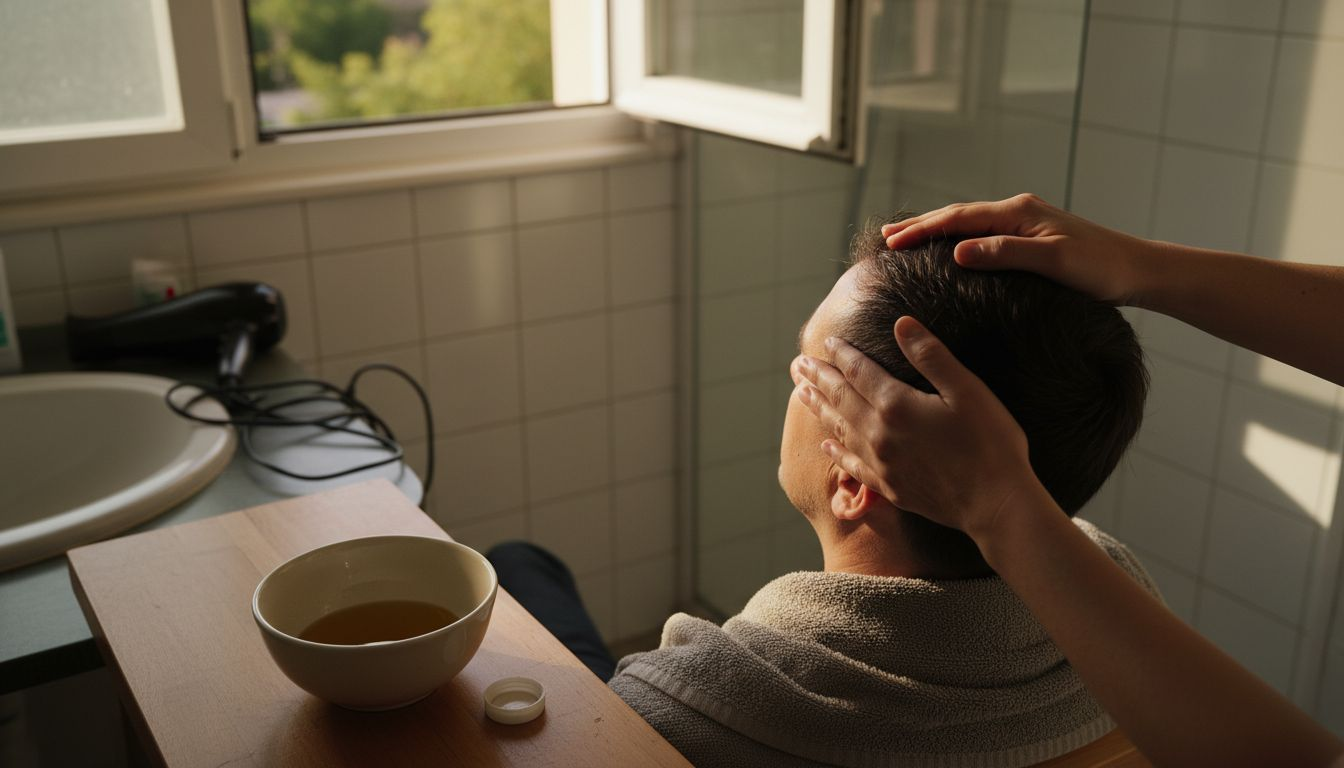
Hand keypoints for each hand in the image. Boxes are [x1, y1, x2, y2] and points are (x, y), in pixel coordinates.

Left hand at [790, 316, 1047, 542]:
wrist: (996, 504)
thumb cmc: (990, 443)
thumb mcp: (967, 390)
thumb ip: (931, 356)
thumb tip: (902, 323)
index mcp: (897, 405)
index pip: (860, 372)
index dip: (842, 355)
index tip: (827, 342)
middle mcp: (879, 434)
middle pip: (840, 399)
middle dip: (818, 379)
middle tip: (797, 365)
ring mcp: (881, 463)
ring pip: (839, 430)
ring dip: (819, 409)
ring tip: (801, 394)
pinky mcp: (888, 487)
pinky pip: (851, 465)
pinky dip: (835, 451)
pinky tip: (825, 444)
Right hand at [882, 193, 1149, 305]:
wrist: (1138, 271)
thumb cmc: (1101, 268)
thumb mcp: (1053, 261)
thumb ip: (1005, 253)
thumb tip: (957, 250)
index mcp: (1019, 213)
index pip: (959, 218)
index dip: (922, 229)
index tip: (891, 242)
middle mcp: (1019, 211)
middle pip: (958, 214)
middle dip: (920, 225)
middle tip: (885, 237)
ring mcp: (1025, 222)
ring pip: (968, 222)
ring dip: (936, 229)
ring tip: (906, 239)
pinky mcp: (1032, 236)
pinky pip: (982, 232)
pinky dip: (957, 237)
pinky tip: (949, 247)